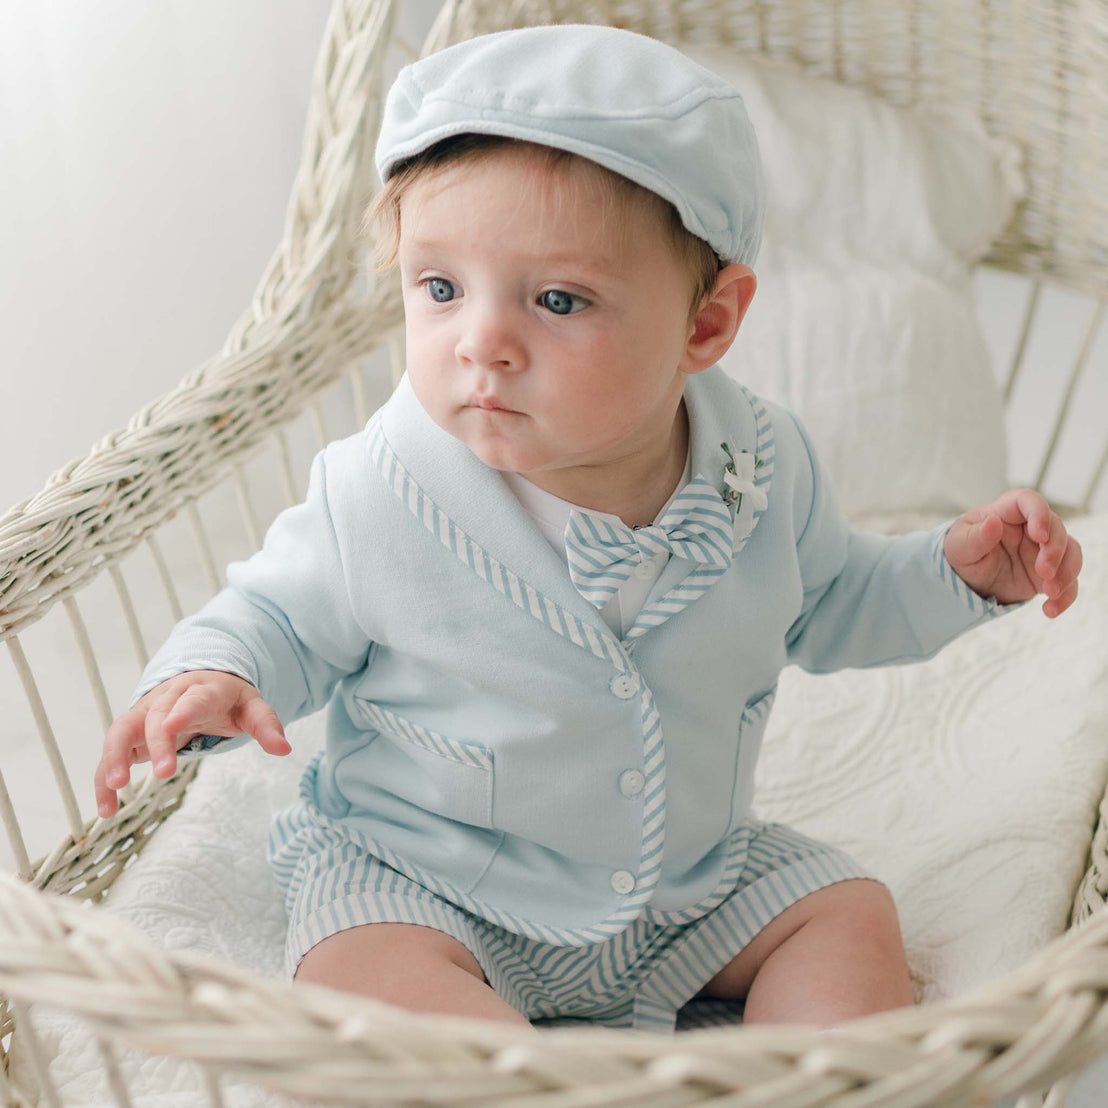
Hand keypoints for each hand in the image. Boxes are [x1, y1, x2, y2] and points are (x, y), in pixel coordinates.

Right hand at [94, 670, 289, 818]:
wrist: (199, 680)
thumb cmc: (227, 699)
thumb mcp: (252, 706)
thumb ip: (266, 725)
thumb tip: (285, 749)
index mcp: (201, 691)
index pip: (191, 699)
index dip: (180, 712)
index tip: (170, 727)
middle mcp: (166, 699)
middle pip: (156, 717)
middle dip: (157, 743)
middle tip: (164, 773)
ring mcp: (144, 714)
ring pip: (122, 731)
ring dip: (115, 758)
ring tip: (115, 788)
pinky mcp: (130, 734)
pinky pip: (111, 754)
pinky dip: (104, 779)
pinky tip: (105, 810)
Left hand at [943, 488, 1081, 616]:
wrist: (967, 580)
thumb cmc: (961, 552)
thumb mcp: (960, 546)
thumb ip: (976, 536)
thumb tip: (993, 522)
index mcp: (1007, 513)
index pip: (1029, 501)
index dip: (1040, 514)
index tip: (1039, 535)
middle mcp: (1030, 528)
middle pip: (1056, 529)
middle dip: (1055, 551)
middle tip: (1044, 572)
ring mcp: (1043, 550)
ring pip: (1071, 553)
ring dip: (1066, 572)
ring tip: (1050, 592)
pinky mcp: (1050, 573)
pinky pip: (1068, 581)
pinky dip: (1065, 596)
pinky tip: (1050, 610)